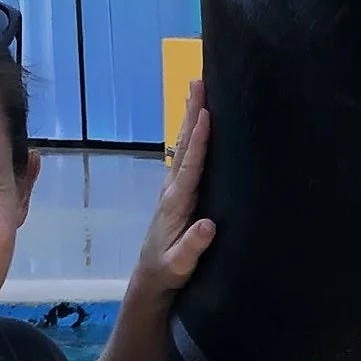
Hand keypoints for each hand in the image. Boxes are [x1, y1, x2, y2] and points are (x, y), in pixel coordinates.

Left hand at [130, 83, 215, 301]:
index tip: (206, 114)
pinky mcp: (177, 191)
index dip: (199, 140)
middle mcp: (172, 189)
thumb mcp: (180, 265)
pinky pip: (186, 155)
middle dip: (191, 113)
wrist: (152, 278)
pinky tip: (197, 123)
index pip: (190, 166)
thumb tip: (208, 225)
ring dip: (190, 118)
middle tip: (198, 82)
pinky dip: (191, 135)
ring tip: (196, 90)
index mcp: (176, 203)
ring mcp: (173, 188)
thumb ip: (192, 247)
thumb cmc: (169, 272)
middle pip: (184, 145)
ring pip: (183, 146)